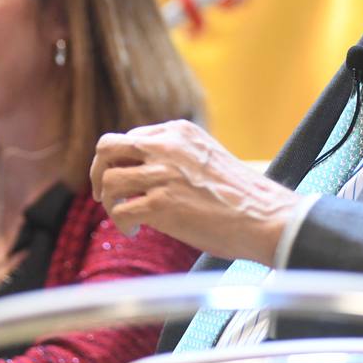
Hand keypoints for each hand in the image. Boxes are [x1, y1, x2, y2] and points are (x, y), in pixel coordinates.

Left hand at [90, 120, 300, 263]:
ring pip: (108, 181)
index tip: (128, 179)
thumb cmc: (242, 194)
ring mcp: (161, 175)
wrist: (265, 216)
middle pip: (107, 147)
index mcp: (178, 131)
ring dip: (109, 202)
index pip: (131, 137)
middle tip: (102, 192)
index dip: (124, 161)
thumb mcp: (207, 156)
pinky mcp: (160, 205)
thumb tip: (149, 172)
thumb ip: (177, 156)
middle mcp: (165, 146)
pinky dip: (121, 224)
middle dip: (98, 171)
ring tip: (124, 217)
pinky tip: (134, 231)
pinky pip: (120, 211)